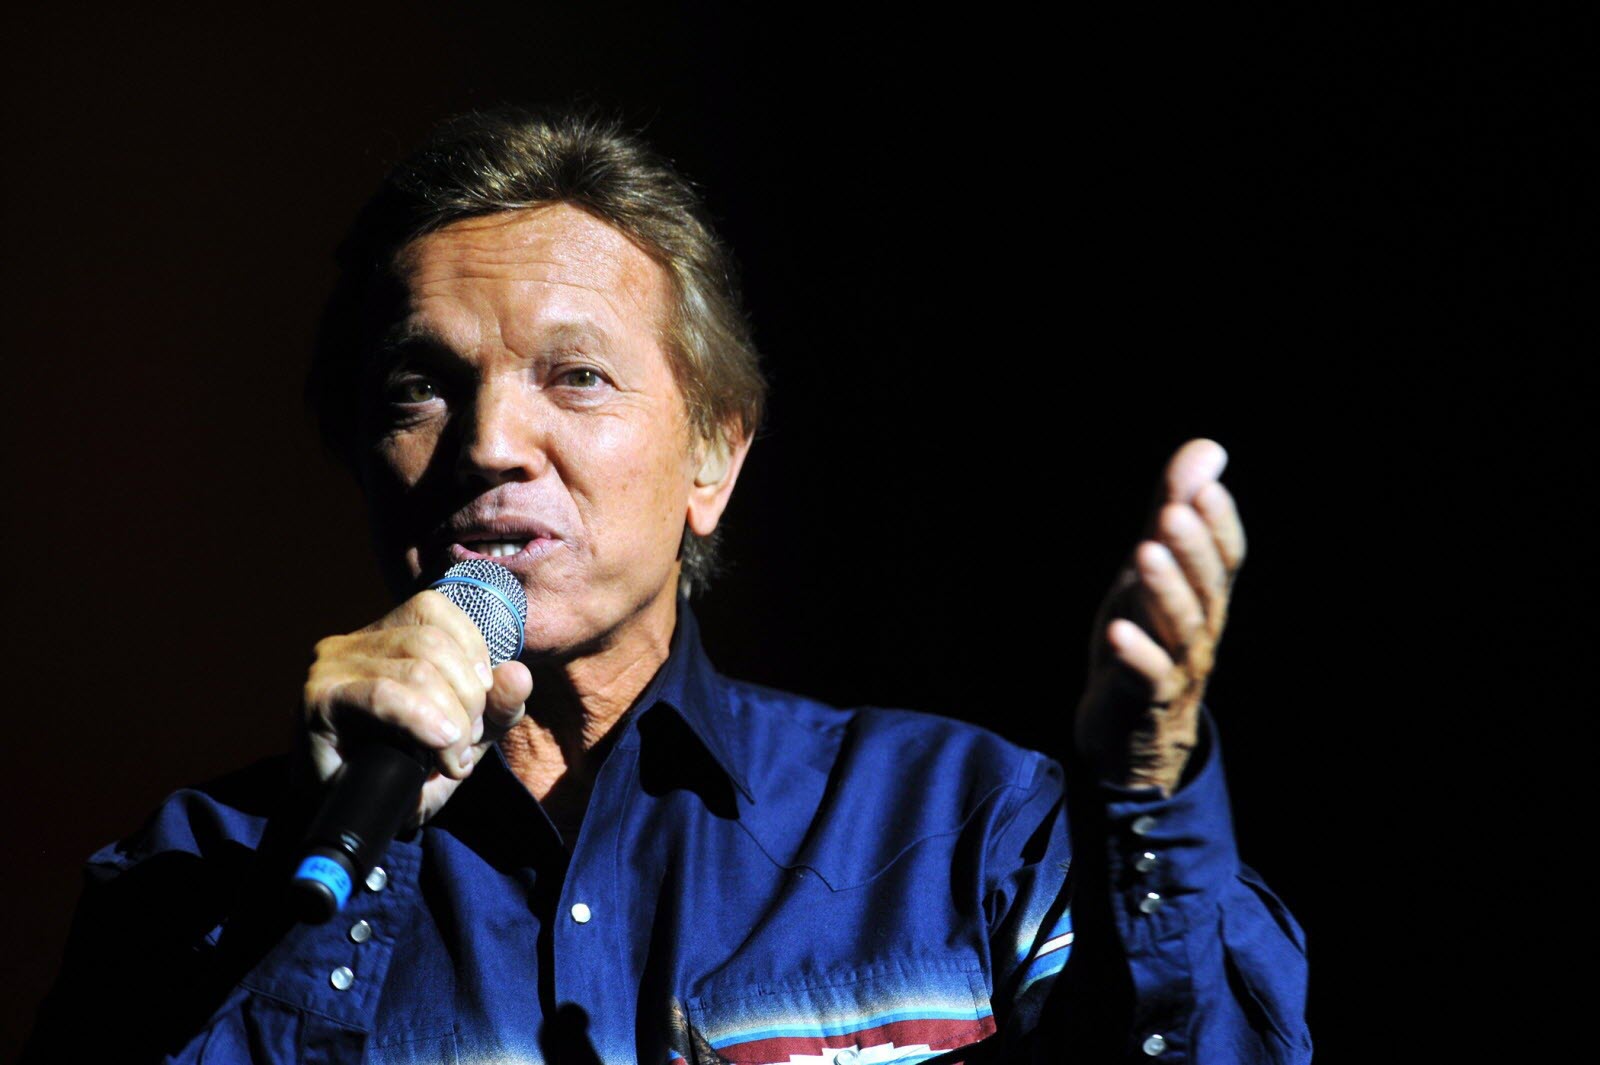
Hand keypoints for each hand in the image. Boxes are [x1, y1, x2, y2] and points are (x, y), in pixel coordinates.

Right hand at [301, 590, 532, 825]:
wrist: (357, 819)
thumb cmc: (408, 770)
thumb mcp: (467, 736)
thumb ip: (498, 706)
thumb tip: (518, 673)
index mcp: (386, 637)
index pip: (437, 611)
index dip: (472, 650)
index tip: (483, 698)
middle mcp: (354, 642)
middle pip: (433, 644)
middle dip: (468, 697)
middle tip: (467, 743)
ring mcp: (334, 667)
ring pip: (416, 669)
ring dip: (451, 719)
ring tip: (453, 758)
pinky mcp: (320, 699)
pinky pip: (384, 695)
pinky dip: (422, 719)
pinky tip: (440, 744)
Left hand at [1074, 438, 1245, 795]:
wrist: (1129, 731)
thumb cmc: (1147, 636)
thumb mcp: (1155, 570)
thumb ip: (1174, 512)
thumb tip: (1208, 450)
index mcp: (1205, 595)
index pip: (1226, 557)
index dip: (1219, 523)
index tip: (1206, 486)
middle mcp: (1201, 629)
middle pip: (1205, 587)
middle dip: (1191, 548)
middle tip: (1173, 512)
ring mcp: (1178, 667)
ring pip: (1180, 627)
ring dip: (1164, 590)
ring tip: (1144, 554)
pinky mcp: (1145, 700)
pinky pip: (1147, 676)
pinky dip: (1135, 653)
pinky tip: (1116, 631)